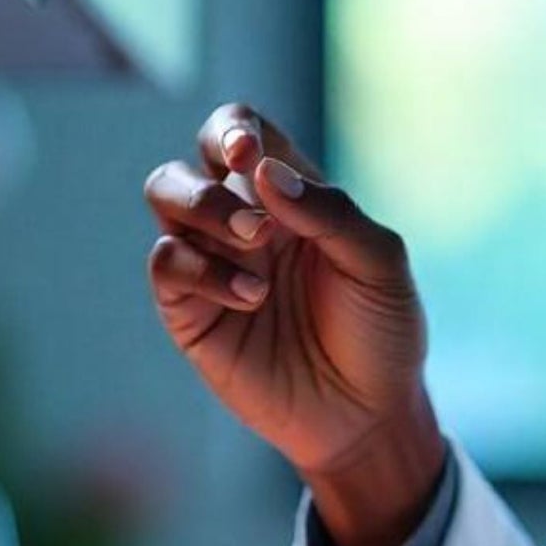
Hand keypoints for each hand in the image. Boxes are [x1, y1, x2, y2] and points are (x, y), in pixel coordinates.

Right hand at [144, 102, 445, 545]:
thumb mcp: (379, 263)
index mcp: (290, 196)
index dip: (233, 130)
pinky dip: (201, 270)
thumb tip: (263, 170)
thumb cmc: (381, 331)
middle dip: (211, 181)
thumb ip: (330, 211)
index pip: (242, 133)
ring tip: (253, 248)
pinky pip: (167, 265)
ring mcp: (213, 266)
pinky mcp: (191, 313)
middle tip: (258, 225)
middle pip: (188, 166)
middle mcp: (243, 223)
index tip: (248, 153)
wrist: (369, 415)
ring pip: (164, 201)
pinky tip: (252, 298)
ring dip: (202, 211)